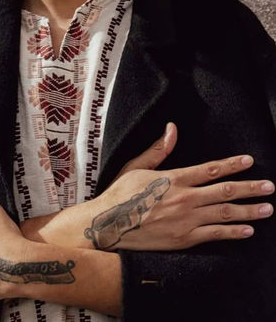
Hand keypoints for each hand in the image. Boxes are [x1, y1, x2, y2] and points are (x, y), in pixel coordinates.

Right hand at [88, 122, 274, 250]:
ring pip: (224, 214)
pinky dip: (233, 232)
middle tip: (269, 186)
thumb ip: (158, 150)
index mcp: (174, 178)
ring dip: (249, 211)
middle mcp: (184, 198)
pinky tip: (248, 230)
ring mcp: (185, 220)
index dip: (231, 164)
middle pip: (224, 191)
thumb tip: (172, 128)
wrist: (109, 224)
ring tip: (267, 208)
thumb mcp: (136, 166)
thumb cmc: (121, 194)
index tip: (249, 161)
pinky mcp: (184, 238)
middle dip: (250, 188)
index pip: (210, 169)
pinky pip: (214, 235)